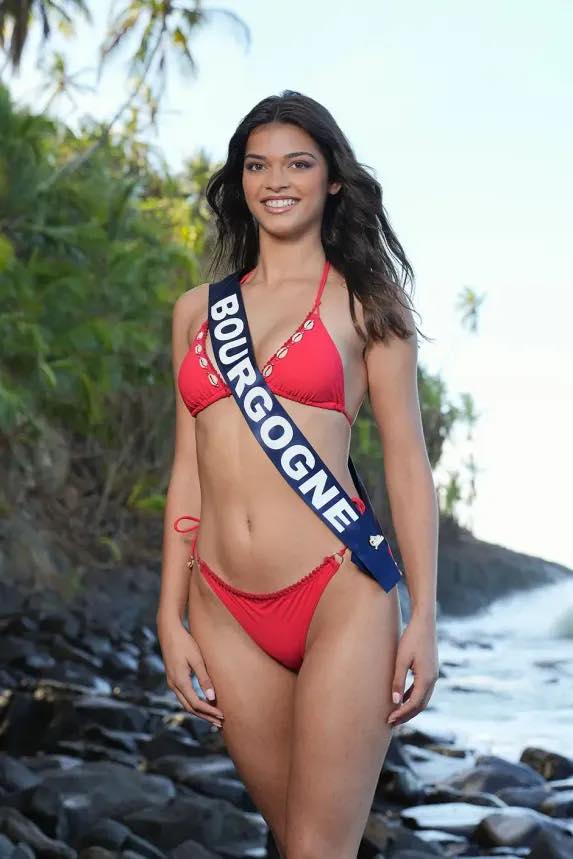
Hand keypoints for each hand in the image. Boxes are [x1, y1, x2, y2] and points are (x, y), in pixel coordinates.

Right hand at [156, 615, 224, 728]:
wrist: (169, 631)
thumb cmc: (185, 642)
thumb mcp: (197, 659)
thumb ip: (204, 679)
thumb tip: (212, 697)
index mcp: (179, 681)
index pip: (196, 704)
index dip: (209, 712)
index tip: (222, 716)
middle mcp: (173, 685)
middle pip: (190, 708)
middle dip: (205, 717)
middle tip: (220, 723)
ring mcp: (172, 682)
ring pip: (186, 704)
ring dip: (200, 712)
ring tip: (214, 718)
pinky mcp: (173, 679)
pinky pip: (184, 697)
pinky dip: (194, 704)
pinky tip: (204, 704)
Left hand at [387, 611, 437, 726]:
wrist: (424, 622)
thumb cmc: (411, 638)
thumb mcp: (401, 659)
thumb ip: (398, 680)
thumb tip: (395, 701)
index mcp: (426, 678)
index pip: (414, 704)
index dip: (402, 713)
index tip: (389, 719)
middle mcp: (433, 679)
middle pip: (420, 705)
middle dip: (406, 715)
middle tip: (391, 722)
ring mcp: (433, 675)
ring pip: (423, 699)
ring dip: (410, 708)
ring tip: (396, 714)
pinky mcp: (430, 670)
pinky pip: (422, 690)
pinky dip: (413, 697)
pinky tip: (402, 698)